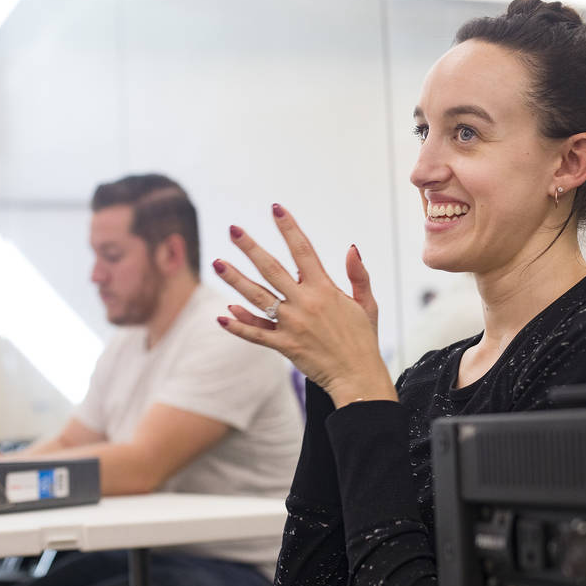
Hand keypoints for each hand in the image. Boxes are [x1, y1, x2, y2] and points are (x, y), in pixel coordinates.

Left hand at [213, 203, 395, 407]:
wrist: (358, 376)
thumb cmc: (364, 339)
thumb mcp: (367, 304)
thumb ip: (358, 275)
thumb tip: (351, 248)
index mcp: (325, 289)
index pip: (303, 250)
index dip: (289, 228)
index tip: (276, 209)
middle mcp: (305, 303)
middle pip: (272, 269)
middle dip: (250, 247)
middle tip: (233, 230)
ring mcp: (292, 324)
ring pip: (257, 298)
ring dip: (235, 280)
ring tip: (217, 263)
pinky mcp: (284, 345)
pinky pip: (256, 334)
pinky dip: (238, 325)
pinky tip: (223, 314)